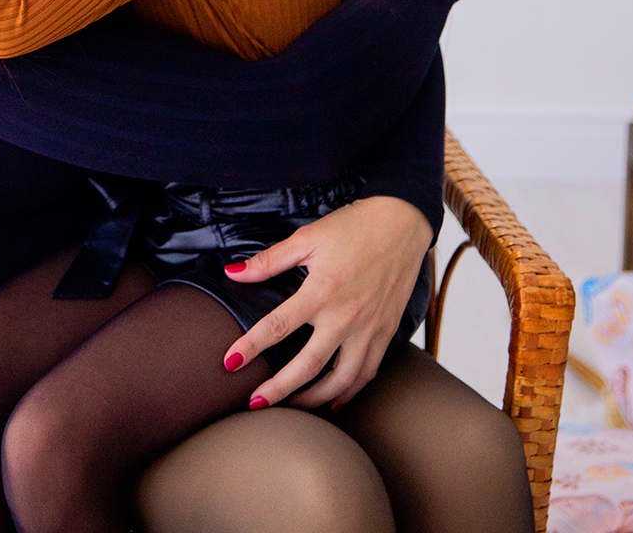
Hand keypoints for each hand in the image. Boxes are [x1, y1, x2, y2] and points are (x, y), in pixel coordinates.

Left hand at [220, 194, 431, 409]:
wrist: (402, 224)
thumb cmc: (353, 227)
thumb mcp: (307, 237)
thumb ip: (269, 261)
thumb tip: (232, 273)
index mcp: (321, 291)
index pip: (278, 327)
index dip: (251, 347)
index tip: (230, 363)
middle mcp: (345, 316)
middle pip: (307, 366)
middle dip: (279, 389)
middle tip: (256, 403)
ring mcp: (368, 329)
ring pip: (341, 380)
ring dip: (314, 399)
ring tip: (292, 407)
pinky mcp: (385, 333)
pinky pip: (367, 373)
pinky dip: (349, 393)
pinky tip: (334, 401)